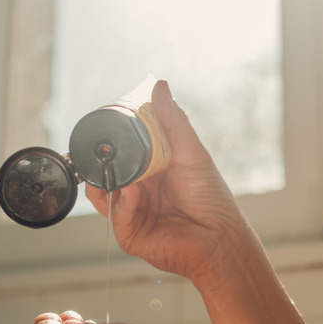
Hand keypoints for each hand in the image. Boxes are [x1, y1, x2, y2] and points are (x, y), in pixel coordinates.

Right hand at [86, 80, 251, 280]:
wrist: (220, 237)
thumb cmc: (211, 197)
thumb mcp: (191, 151)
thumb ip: (171, 121)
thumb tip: (160, 86)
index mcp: (150, 172)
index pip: (122, 154)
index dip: (113, 142)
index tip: (107, 127)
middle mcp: (138, 192)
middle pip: (107, 173)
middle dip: (103, 162)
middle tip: (104, 149)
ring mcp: (131, 214)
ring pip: (102, 195)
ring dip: (107, 182)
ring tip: (121, 174)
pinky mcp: (130, 235)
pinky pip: (115, 215)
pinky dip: (122, 203)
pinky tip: (134, 194)